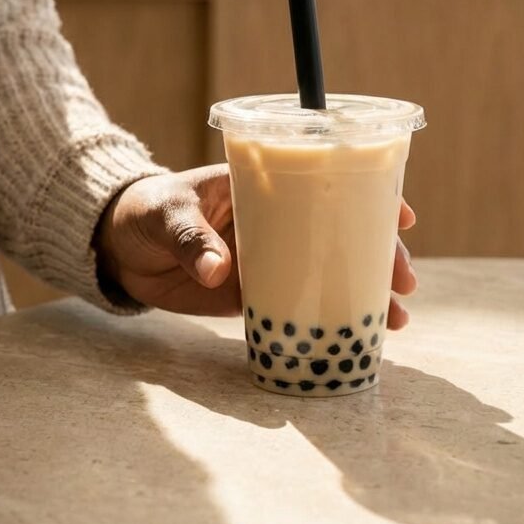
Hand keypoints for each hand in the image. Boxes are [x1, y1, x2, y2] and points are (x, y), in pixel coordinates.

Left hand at [95, 165, 417, 327]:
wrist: (118, 247)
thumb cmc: (147, 210)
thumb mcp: (168, 215)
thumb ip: (192, 240)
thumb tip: (216, 272)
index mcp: (267, 186)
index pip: (330, 184)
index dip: (371, 196)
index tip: (401, 216)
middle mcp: (279, 222)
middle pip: (343, 234)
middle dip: (381, 256)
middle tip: (405, 282)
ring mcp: (271, 259)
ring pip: (330, 273)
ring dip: (366, 294)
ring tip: (398, 320)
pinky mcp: (254, 294)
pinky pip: (299, 306)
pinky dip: (327, 321)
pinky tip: (356, 339)